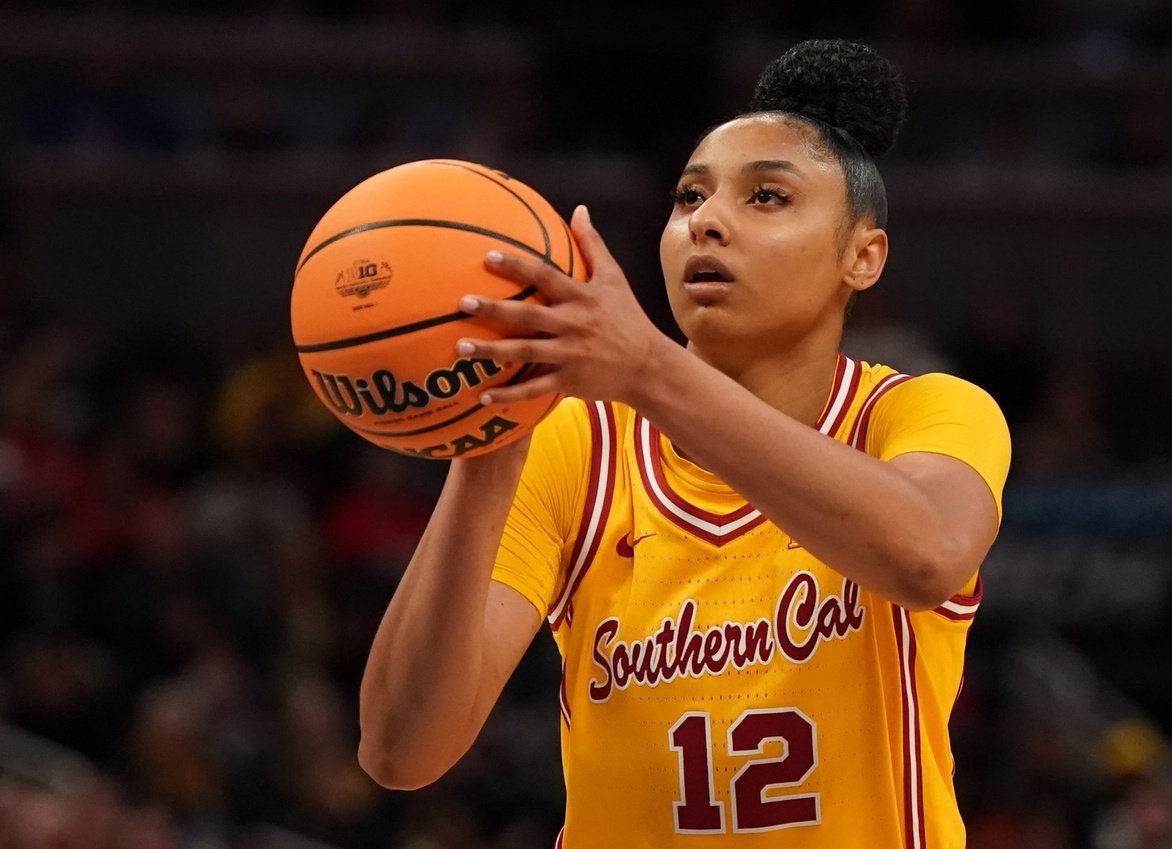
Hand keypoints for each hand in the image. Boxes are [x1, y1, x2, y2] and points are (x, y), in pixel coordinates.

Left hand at [454, 205, 669, 406]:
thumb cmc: (628, 319)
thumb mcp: (614, 278)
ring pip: (525, 352)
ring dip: (492, 351)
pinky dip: (509, 396)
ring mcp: (569, 355)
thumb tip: (579, 210)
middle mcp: (572, 325)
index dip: (517, 266)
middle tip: (464, 303)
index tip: (488, 257)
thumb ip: (592, 245)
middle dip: (494, 309)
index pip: (545, 276)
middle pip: (527, 315)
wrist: (648, 366)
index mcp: (581, 298)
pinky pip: (534, 389)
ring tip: (460, 347)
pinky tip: (484, 397)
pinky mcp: (568, 381)